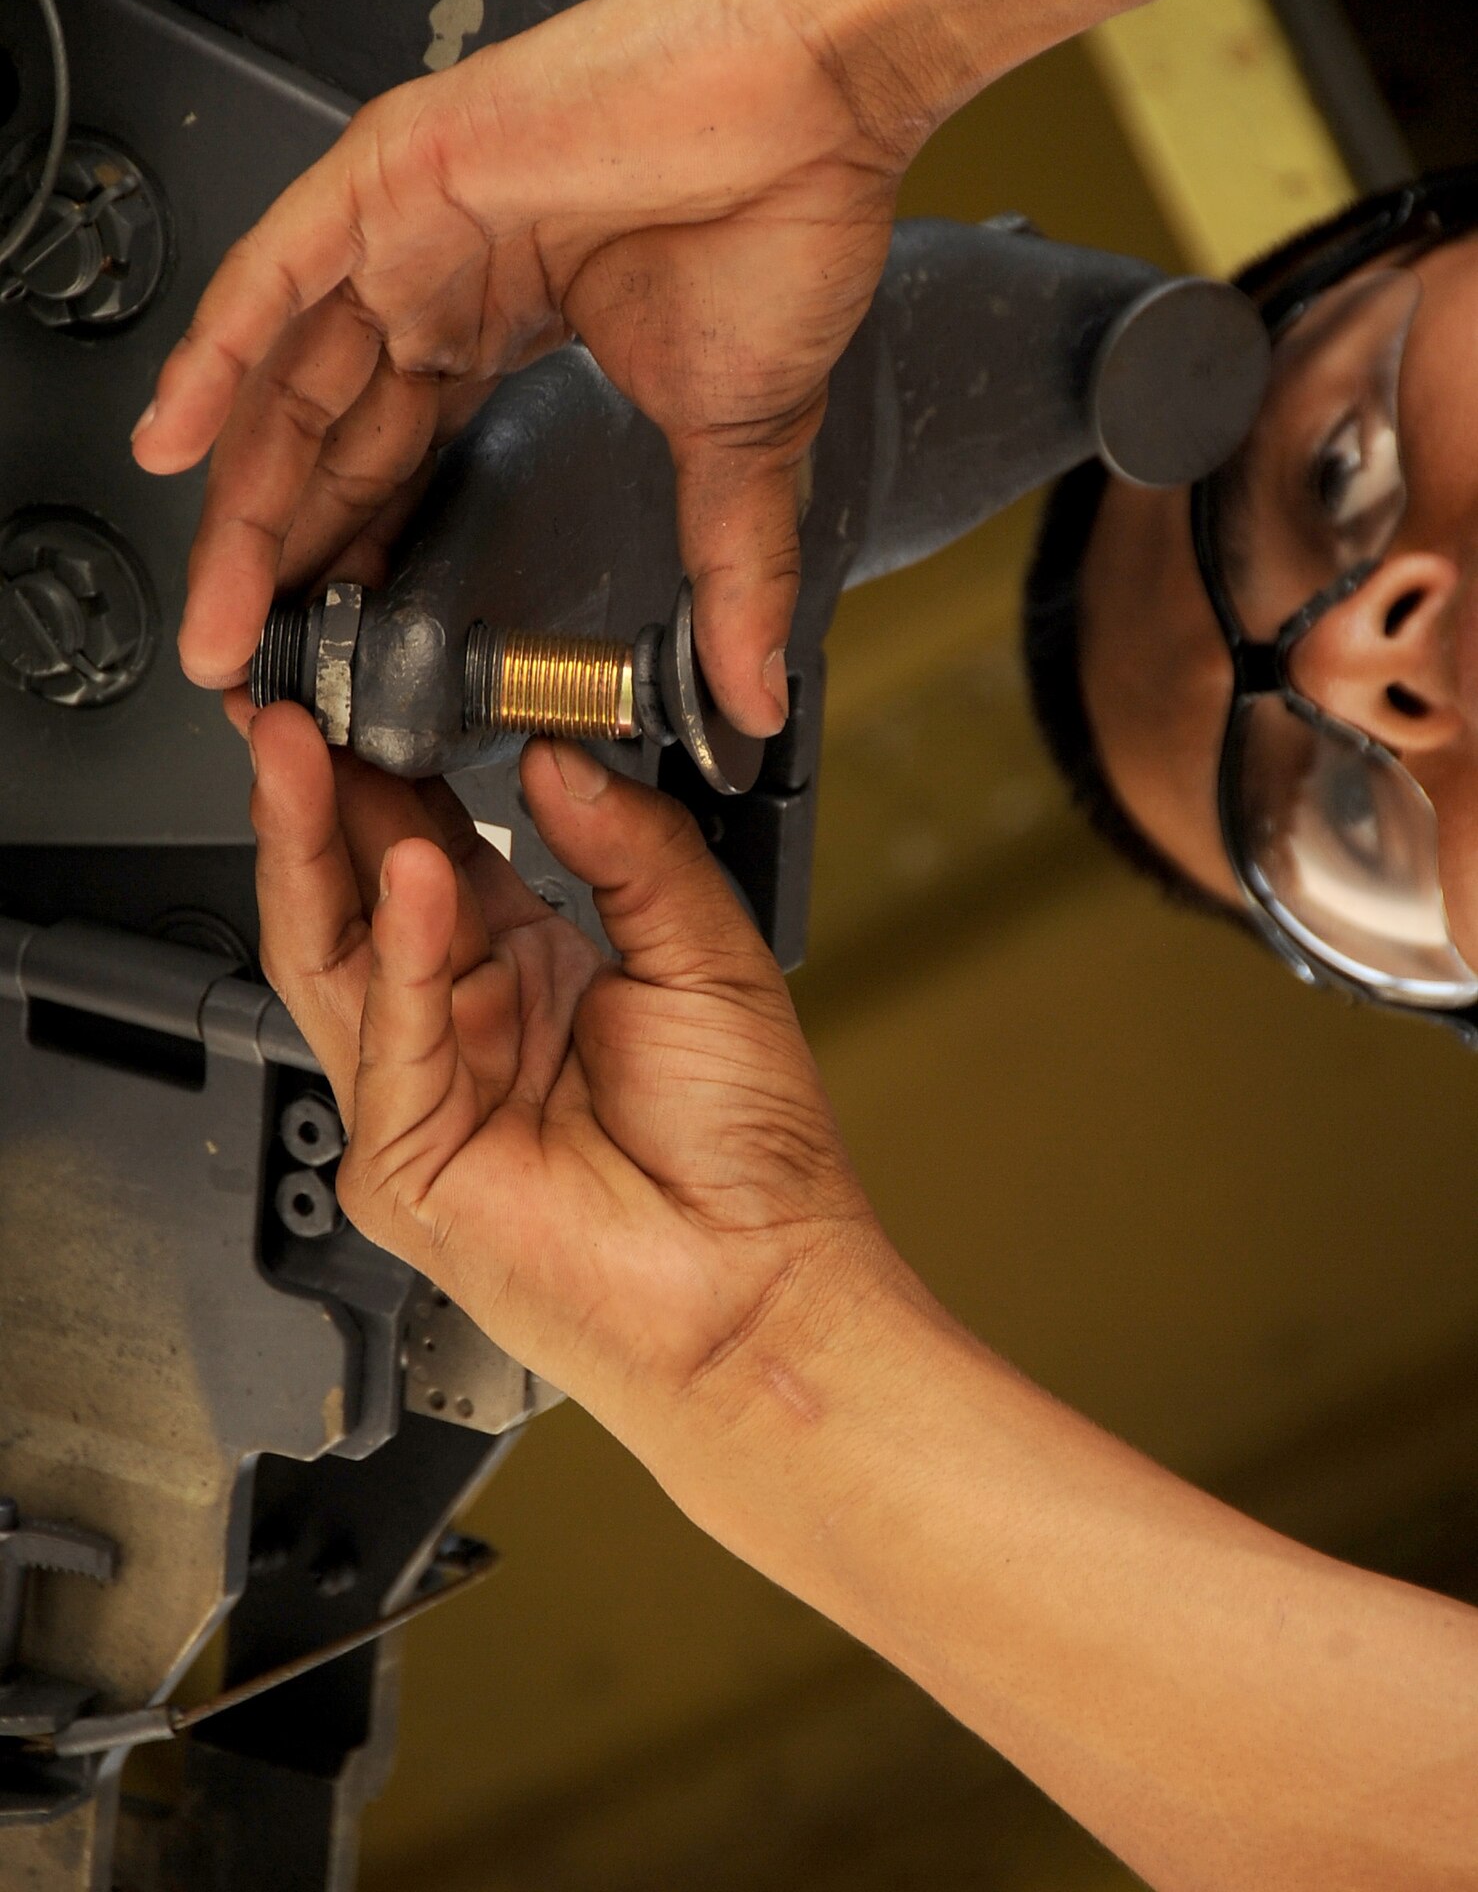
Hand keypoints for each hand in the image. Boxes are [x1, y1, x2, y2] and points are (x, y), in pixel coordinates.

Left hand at [137, 0, 921, 732]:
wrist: (812, 101)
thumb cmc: (780, 229)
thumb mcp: (736, 445)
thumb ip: (730, 572)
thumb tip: (757, 693)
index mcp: (501, 338)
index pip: (393, 469)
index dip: (354, 564)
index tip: (332, 657)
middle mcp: (436, 285)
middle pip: (325, 440)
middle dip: (280, 563)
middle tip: (250, 661)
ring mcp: (406, 232)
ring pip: (287, 377)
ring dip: (243, 501)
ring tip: (219, 613)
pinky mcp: (393, 174)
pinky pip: (276, 273)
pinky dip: (218, 356)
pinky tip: (177, 443)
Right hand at [246, 702, 888, 1457]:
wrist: (761, 1288)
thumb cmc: (746, 1151)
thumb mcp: (704, 954)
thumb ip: (631, 849)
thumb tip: (559, 758)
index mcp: (527, 972)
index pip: (430, 852)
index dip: (394, 775)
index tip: (375, 695)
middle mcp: (465, 1026)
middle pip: (359, 895)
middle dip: (319, 796)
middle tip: (294, 707)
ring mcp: (424, 1096)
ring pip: (336, 955)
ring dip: (315, 847)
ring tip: (303, 754)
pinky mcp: (407, 1162)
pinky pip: (393, 1040)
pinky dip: (405, 954)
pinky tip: (420, 873)